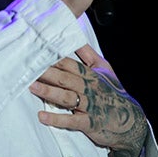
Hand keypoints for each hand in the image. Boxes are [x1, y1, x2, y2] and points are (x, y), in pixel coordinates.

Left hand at [29, 44, 145, 155]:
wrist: (130, 120)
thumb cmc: (112, 92)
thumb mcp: (104, 69)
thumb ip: (87, 53)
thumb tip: (75, 33)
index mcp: (90, 74)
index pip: (68, 63)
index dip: (51, 58)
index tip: (34, 53)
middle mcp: (89, 88)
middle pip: (65, 78)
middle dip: (46, 73)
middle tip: (27, 68)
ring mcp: (90, 106)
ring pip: (67, 97)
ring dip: (48, 92)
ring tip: (32, 87)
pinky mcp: (90, 123)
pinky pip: (72, 121)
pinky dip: (57, 119)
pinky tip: (42, 116)